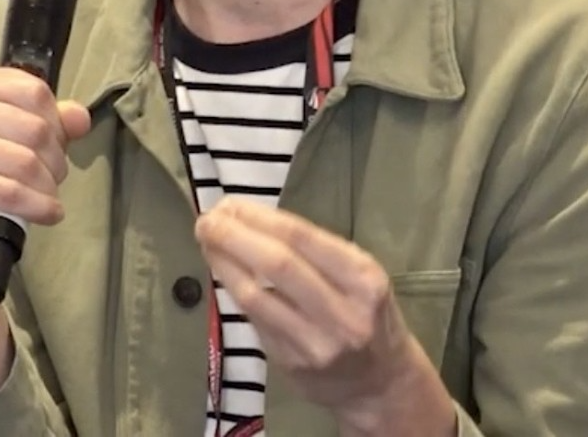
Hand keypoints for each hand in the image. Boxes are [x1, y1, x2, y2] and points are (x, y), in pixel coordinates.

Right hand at [0, 64, 91, 303]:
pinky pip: (9, 191)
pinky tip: (46, 213)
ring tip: (46, 198)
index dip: (57, 125)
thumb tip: (79, 117)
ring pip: (25, 161)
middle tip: (52, 179)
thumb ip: (51, 122)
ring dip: (47, 187)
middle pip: (34, 127)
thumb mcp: (17, 138)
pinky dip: (36, 206)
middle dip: (54, 161)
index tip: (55, 147)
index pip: (34, 92)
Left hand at [194, 199, 454, 434]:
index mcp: (364, 279)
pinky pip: (254, 318)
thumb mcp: (359, 277)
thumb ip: (315, 252)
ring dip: (223, 263)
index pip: (301, 237)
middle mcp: (343, 312)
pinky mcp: (290, 363)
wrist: (380, 383)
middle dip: (234, 236)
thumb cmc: (365, 314)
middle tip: (207, 220)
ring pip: (256, 296)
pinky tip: (223, 272)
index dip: (258, 217)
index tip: (229, 204)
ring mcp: (315, 342)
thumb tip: (249, 219)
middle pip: (277, 264)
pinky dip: (234, 290)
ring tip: (207, 242)